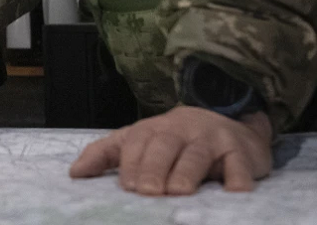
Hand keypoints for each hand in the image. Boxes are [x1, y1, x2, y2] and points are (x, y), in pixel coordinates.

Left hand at [68, 105, 273, 194]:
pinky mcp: (241, 152)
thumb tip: (74, 174)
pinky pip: (240, 164)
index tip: (127, 186)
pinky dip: (237, 178)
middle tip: (148, 192)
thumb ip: (106, 154)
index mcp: (153, 129)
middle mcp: (181, 130)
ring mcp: (212, 139)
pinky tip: (234, 192)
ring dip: (187, 172)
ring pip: (197, 153)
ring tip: (179, 192)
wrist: (229, 124)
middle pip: (165, 145)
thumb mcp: (139, 141)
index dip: (132, 162)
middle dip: (154, 167)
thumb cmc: (175, 141)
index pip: (137, 141)